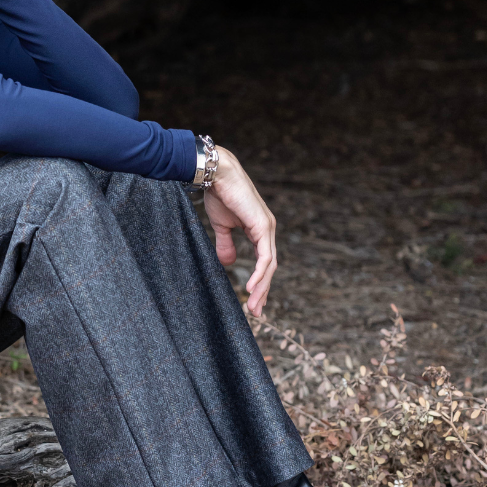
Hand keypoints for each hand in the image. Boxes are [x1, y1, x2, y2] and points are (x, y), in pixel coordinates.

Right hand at [203, 146, 276, 316]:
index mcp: (260, 230)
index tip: (252, 301)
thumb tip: (228, 263)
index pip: (264, 262)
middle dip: (262, 291)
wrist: (216, 174)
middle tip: (256, 312)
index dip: (259, 282)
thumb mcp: (221, 226)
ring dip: (262, 287)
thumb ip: (226, 244)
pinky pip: (264, 256)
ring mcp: (267, 228)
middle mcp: (267, 230)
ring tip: (254, 306)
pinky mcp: (263, 226)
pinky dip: (259, 274)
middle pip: (269, 267)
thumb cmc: (219, 194)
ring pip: (269, 265)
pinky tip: (252, 288)